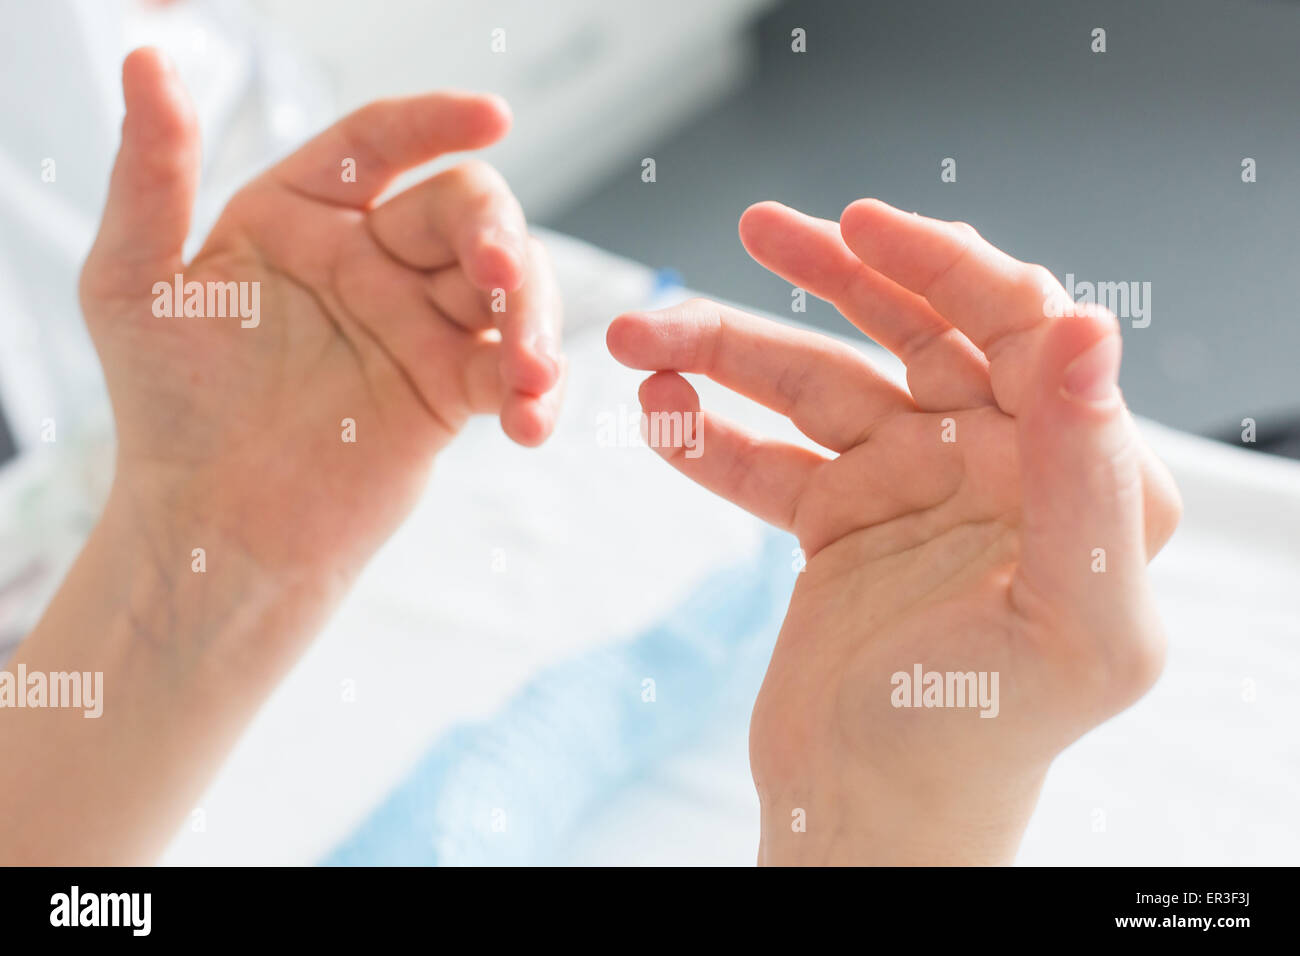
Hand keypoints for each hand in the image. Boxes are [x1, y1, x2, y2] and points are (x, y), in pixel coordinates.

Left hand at [79, 49, 563, 588]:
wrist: (215, 528)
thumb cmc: (167, 409)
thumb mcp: (132, 282)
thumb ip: (151, 175)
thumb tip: (149, 61)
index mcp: (302, 214)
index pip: (381, 143)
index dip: (438, 122)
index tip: (491, 116)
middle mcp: (370, 260)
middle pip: (465, 210)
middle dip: (498, 231)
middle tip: (496, 271)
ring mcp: (418, 325)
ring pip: (509, 287)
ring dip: (533, 317)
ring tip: (528, 372)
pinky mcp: (449, 392)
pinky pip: (512, 374)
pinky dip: (538, 394)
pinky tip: (530, 422)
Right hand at [607, 199, 1180, 863]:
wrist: (873, 822)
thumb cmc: (986, 743)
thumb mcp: (1074, 624)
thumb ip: (1090, 476)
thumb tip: (1088, 330)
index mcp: (1075, 475)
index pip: (1021, 330)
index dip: (945, 266)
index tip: (862, 228)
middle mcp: (995, 465)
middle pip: (909, 334)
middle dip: (827, 277)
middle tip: (758, 228)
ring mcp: (908, 490)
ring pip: (815, 389)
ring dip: (726, 356)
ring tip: (637, 338)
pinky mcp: (838, 524)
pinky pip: (766, 459)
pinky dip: (709, 436)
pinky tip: (657, 413)